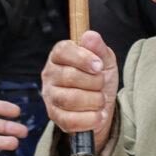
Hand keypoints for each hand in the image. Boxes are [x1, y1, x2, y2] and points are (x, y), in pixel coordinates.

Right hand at [40, 31, 116, 146]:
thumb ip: (99, 48)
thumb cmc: (99, 79)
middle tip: (101, 84)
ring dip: (93, 101)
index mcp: (60, 55)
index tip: (99, 66)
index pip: (63, 51)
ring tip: (100, 100)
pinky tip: (98, 115)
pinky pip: (70, 119)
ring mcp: (50, 96)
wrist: (101, 107)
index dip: (83, 58)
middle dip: (93, 82)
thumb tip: (90, 35)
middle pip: (69, 76)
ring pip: (69, 99)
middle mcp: (50, 74)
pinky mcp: (54, 116)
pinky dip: (90, 118)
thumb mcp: (105, 61)